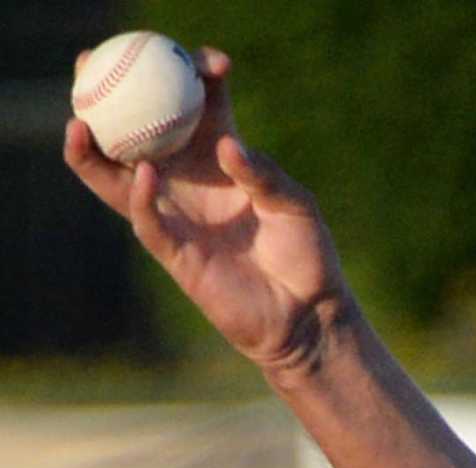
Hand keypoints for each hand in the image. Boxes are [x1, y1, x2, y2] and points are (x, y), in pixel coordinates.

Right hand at [65, 47, 347, 373]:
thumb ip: (263, 173)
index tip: (202, 61)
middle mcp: (188, 181)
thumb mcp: (294, 205)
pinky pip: (146, 219)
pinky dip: (139, 196)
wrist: (309, 313)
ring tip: (81, 120)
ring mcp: (176, 215)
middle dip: (110, 97)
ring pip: (117, 176)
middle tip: (94, 65)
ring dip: (94, 150)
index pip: (192, 106)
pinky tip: (144, 174)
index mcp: (218, 158)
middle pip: (135, 131)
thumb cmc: (306, 256)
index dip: (190, 76)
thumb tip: (227, 147)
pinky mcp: (176, 253)